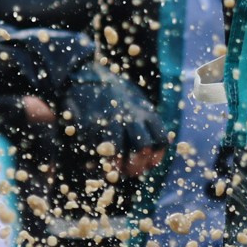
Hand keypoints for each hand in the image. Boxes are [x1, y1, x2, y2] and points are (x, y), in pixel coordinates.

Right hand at [59, 64, 167, 179]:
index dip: (156, 156)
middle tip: (131, 171)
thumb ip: (146, 121)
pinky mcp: (91, 125)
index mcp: (146, 112)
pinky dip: (98, 157)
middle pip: (142, 147)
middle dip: (138, 164)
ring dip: (118, 165)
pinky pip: (97, 147)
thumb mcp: (137, 100)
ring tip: (115, 170)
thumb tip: (153, 148)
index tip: (149, 163)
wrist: (86, 75)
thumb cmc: (115, 91)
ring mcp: (110, 120)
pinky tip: (99, 159)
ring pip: (119, 150)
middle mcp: (131, 116)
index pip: (160, 140)